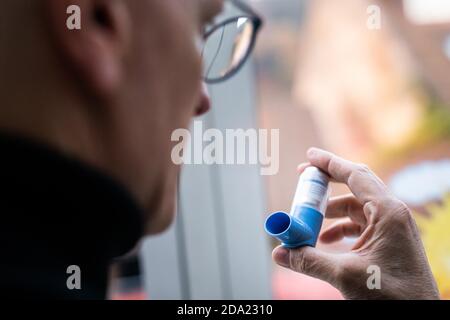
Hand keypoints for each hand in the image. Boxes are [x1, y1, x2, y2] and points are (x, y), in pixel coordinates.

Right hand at [272, 148, 439, 299]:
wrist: (419, 317)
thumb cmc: (392, 296)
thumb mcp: (346, 275)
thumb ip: (309, 260)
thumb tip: (279, 252)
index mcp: (388, 212)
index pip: (355, 175)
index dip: (330, 163)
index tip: (309, 156)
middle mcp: (392, 214)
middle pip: (354, 187)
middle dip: (326, 185)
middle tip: (303, 181)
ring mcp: (391, 227)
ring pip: (355, 208)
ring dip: (330, 213)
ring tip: (308, 222)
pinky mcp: (388, 241)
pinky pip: (360, 225)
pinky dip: (340, 228)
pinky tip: (325, 242)